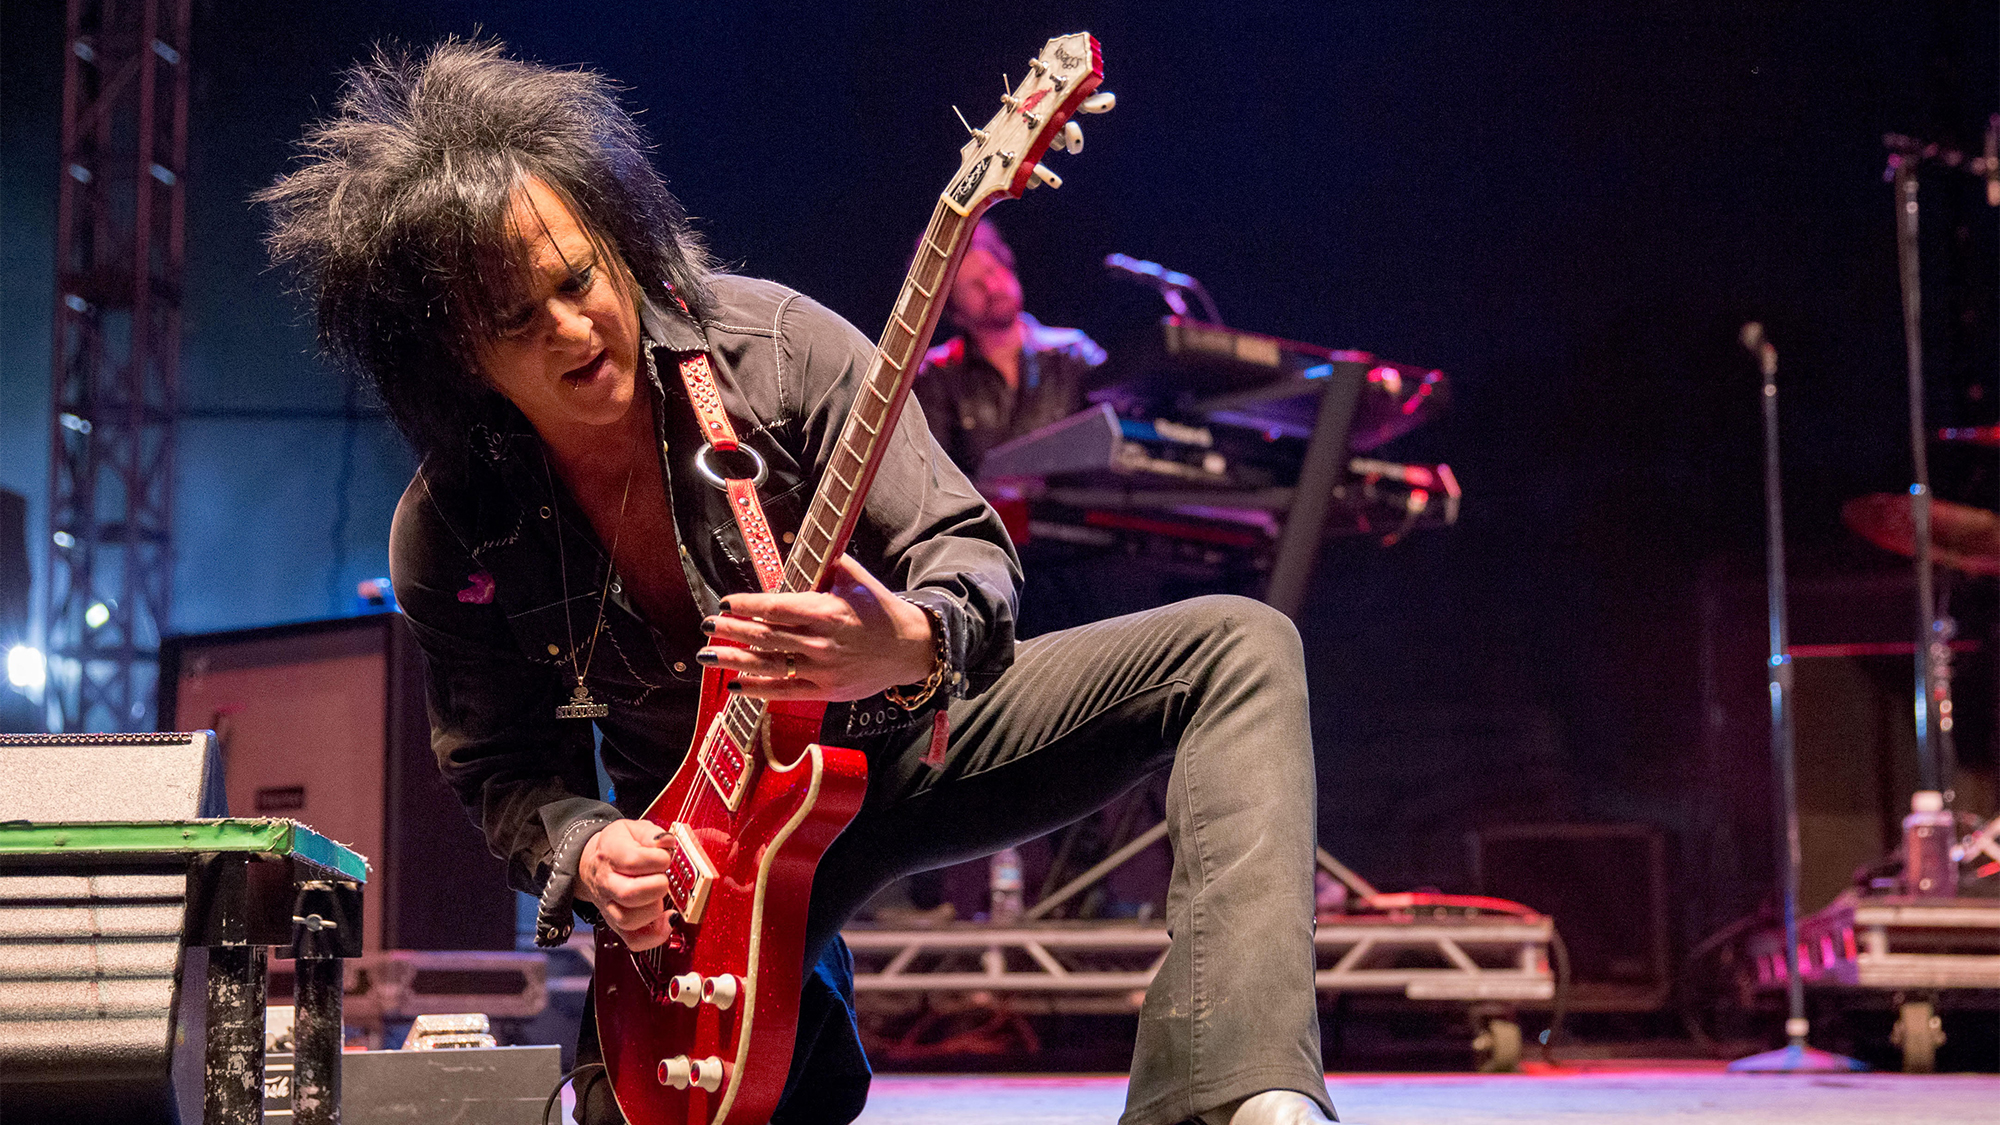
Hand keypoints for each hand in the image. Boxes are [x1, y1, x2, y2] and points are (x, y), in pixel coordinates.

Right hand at [575, 819, 675, 950]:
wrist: (594, 862)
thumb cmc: (620, 845)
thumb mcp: (633, 828)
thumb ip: (652, 834)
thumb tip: (666, 843)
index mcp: (610, 853)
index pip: (632, 861)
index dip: (657, 859)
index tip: (665, 857)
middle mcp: (606, 882)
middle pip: (629, 894)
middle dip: (657, 886)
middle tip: (664, 878)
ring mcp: (609, 906)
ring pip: (629, 920)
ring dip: (654, 909)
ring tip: (661, 896)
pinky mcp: (616, 924)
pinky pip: (633, 940)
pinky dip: (654, 935)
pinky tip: (667, 921)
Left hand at [697, 554, 935, 701]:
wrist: (909, 648)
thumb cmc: (878, 609)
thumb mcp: (855, 578)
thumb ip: (826, 563)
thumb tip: (802, 545)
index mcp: (827, 611)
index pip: (777, 608)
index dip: (747, 606)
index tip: (725, 603)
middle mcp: (821, 642)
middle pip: (766, 637)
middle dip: (731, 631)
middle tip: (706, 626)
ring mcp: (823, 670)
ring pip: (769, 666)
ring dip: (734, 660)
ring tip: (707, 655)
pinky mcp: (826, 691)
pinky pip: (785, 692)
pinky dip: (758, 690)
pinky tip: (734, 685)